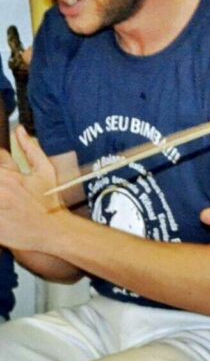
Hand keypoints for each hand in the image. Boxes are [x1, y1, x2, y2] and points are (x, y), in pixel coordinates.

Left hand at [0, 126, 65, 251]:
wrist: (53, 231)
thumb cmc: (49, 201)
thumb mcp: (45, 171)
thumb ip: (30, 149)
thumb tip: (19, 130)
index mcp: (8, 177)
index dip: (0, 164)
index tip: (5, 171)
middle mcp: (1, 192)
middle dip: (0, 183)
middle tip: (5, 189)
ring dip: (0, 194)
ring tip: (5, 198)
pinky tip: (4, 210)